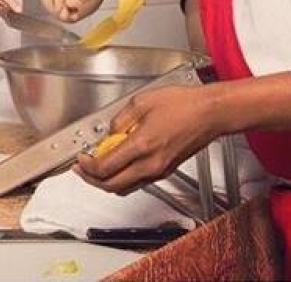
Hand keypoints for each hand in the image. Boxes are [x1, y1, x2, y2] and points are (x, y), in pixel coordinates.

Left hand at [75, 85, 218, 194]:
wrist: (210, 113)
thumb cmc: (183, 105)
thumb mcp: (141, 103)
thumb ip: (120, 120)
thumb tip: (108, 134)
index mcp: (141, 146)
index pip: (104, 168)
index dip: (86, 166)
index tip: (80, 158)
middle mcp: (150, 164)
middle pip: (111, 185)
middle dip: (91, 179)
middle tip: (81, 168)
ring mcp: (159, 170)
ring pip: (125, 188)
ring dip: (106, 181)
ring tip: (95, 168)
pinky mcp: (166, 170)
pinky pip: (137, 182)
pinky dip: (122, 178)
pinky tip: (117, 165)